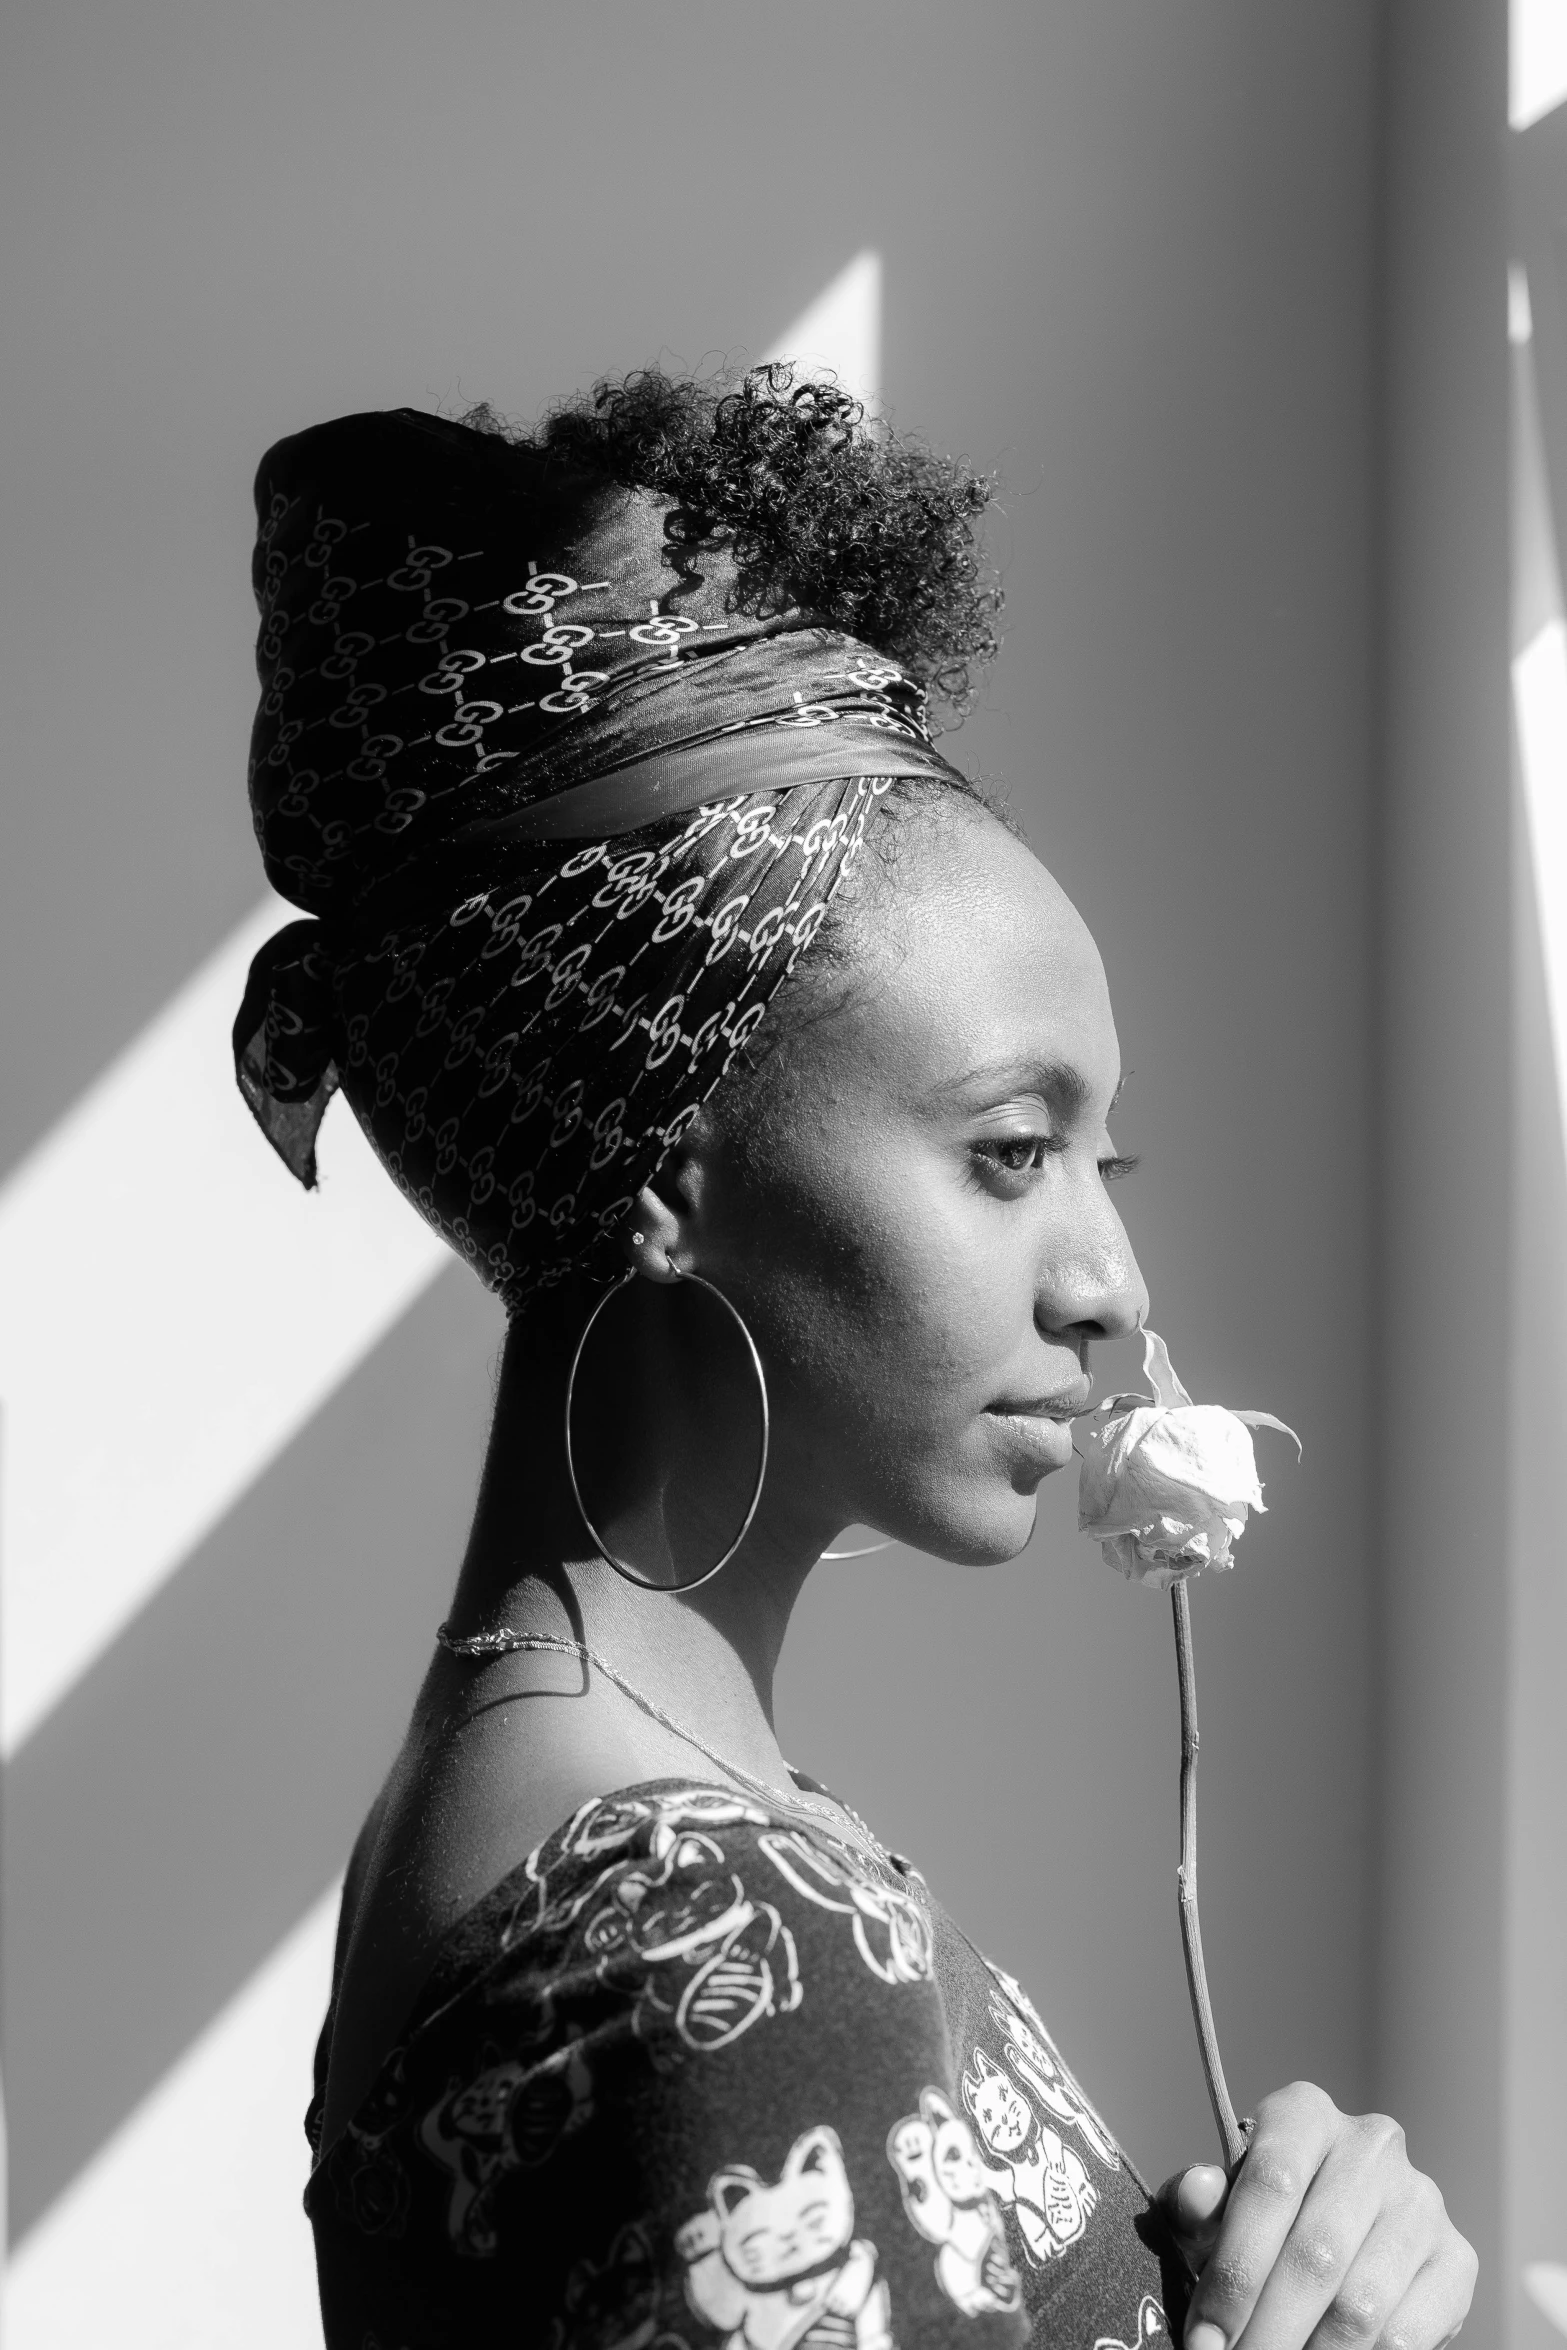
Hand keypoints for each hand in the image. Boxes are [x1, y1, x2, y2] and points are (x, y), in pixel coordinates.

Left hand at [1156, 2082, 1475, 2347]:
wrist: (1337, 2244)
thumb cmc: (1260, 2222)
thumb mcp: (1217, 2209)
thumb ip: (1197, 2206)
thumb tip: (1196, 2191)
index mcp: (1304, 2114)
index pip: (1270, 2186)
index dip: (1234, 2272)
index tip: (1205, 2338)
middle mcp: (1372, 2144)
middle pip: (1315, 2253)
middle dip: (1267, 2328)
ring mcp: (1422, 2201)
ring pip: (1360, 2304)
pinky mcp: (1457, 2260)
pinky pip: (1406, 2335)